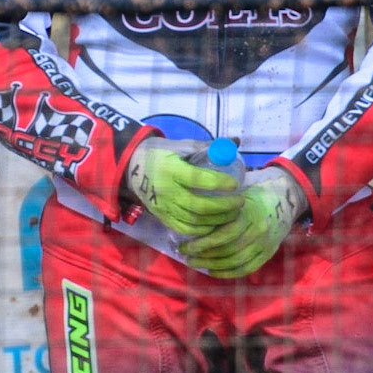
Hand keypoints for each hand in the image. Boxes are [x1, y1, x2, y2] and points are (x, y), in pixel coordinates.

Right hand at [123, 137, 243, 237]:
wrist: (131, 167)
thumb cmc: (159, 153)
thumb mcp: (180, 146)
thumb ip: (206, 147)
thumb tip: (234, 142)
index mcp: (171, 170)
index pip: (198, 179)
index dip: (219, 183)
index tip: (235, 184)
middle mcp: (167, 191)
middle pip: (200, 206)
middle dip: (224, 207)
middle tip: (240, 201)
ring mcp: (164, 207)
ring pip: (195, 221)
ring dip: (218, 220)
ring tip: (233, 213)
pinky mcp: (163, 218)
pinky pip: (186, 229)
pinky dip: (204, 230)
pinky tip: (216, 224)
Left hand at [180, 166, 307, 277]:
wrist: (283, 200)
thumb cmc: (251, 194)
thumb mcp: (236, 193)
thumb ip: (220, 205)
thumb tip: (191, 215)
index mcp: (248, 213)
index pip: (223, 234)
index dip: (203, 243)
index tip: (184, 245)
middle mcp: (258, 230)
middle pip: (228, 249)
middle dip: (204, 255)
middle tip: (186, 256)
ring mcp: (265, 243)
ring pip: (236, 261)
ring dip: (213, 265)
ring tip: (195, 263)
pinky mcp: (268, 253)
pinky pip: (247, 268)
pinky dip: (229, 273)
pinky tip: (213, 271)